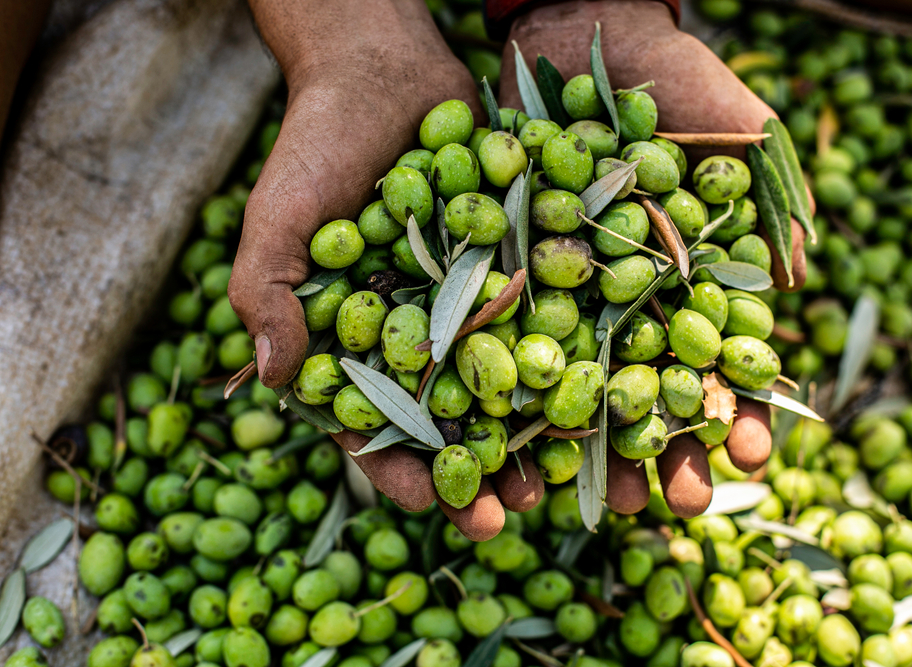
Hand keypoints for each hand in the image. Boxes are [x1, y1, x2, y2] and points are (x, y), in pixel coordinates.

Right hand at [230, 0, 544, 540]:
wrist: (385, 70)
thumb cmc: (318, 146)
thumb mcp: (280, 218)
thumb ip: (270, 294)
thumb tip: (270, 380)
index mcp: (363, 343)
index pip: (379, 423)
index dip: (402, 469)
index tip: (432, 505)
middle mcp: (425, 332)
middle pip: (455, 419)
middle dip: (482, 469)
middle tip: (515, 515)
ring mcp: (476, 299)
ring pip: (511, 380)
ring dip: (537, 430)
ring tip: (567, 474)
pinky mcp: (521, 259)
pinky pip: (551, 310)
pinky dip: (576, 347)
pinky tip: (608, 384)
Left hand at [499, 0, 799, 517]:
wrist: (577, 26)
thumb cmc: (670, 76)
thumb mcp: (737, 127)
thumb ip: (769, 198)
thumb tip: (793, 281)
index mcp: (685, 279)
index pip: (717, 358)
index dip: (736, 409)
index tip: (753, 455)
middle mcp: (621, 299)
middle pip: (642, 388)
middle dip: (663, 449)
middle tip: (678, 505)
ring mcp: (557, 291)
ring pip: (567, 385)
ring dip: (581, 448)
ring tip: (594, 504)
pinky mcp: (498, 272)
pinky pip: (493, 340)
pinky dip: (498, 396)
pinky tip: (504, 449)